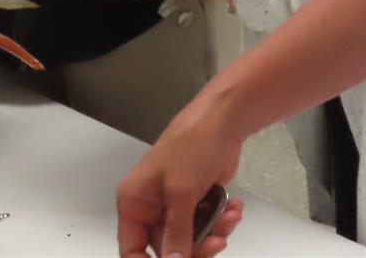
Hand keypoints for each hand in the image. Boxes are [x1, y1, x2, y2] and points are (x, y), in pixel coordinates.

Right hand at [117, 95, 245, 257]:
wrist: (223, 121)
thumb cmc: (192, 146)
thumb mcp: (181, 192)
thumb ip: (176, 233)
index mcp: (135, 202)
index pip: (132, 248)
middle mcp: (151, 207)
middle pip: (167, 248)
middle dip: (195, 248)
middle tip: (216, 243)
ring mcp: (175, 205)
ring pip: (190, 240)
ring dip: (213, 234)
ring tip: (230, 218)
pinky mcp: (196, 202)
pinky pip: (206, 226)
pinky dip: (221, 222)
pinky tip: (234, 209)